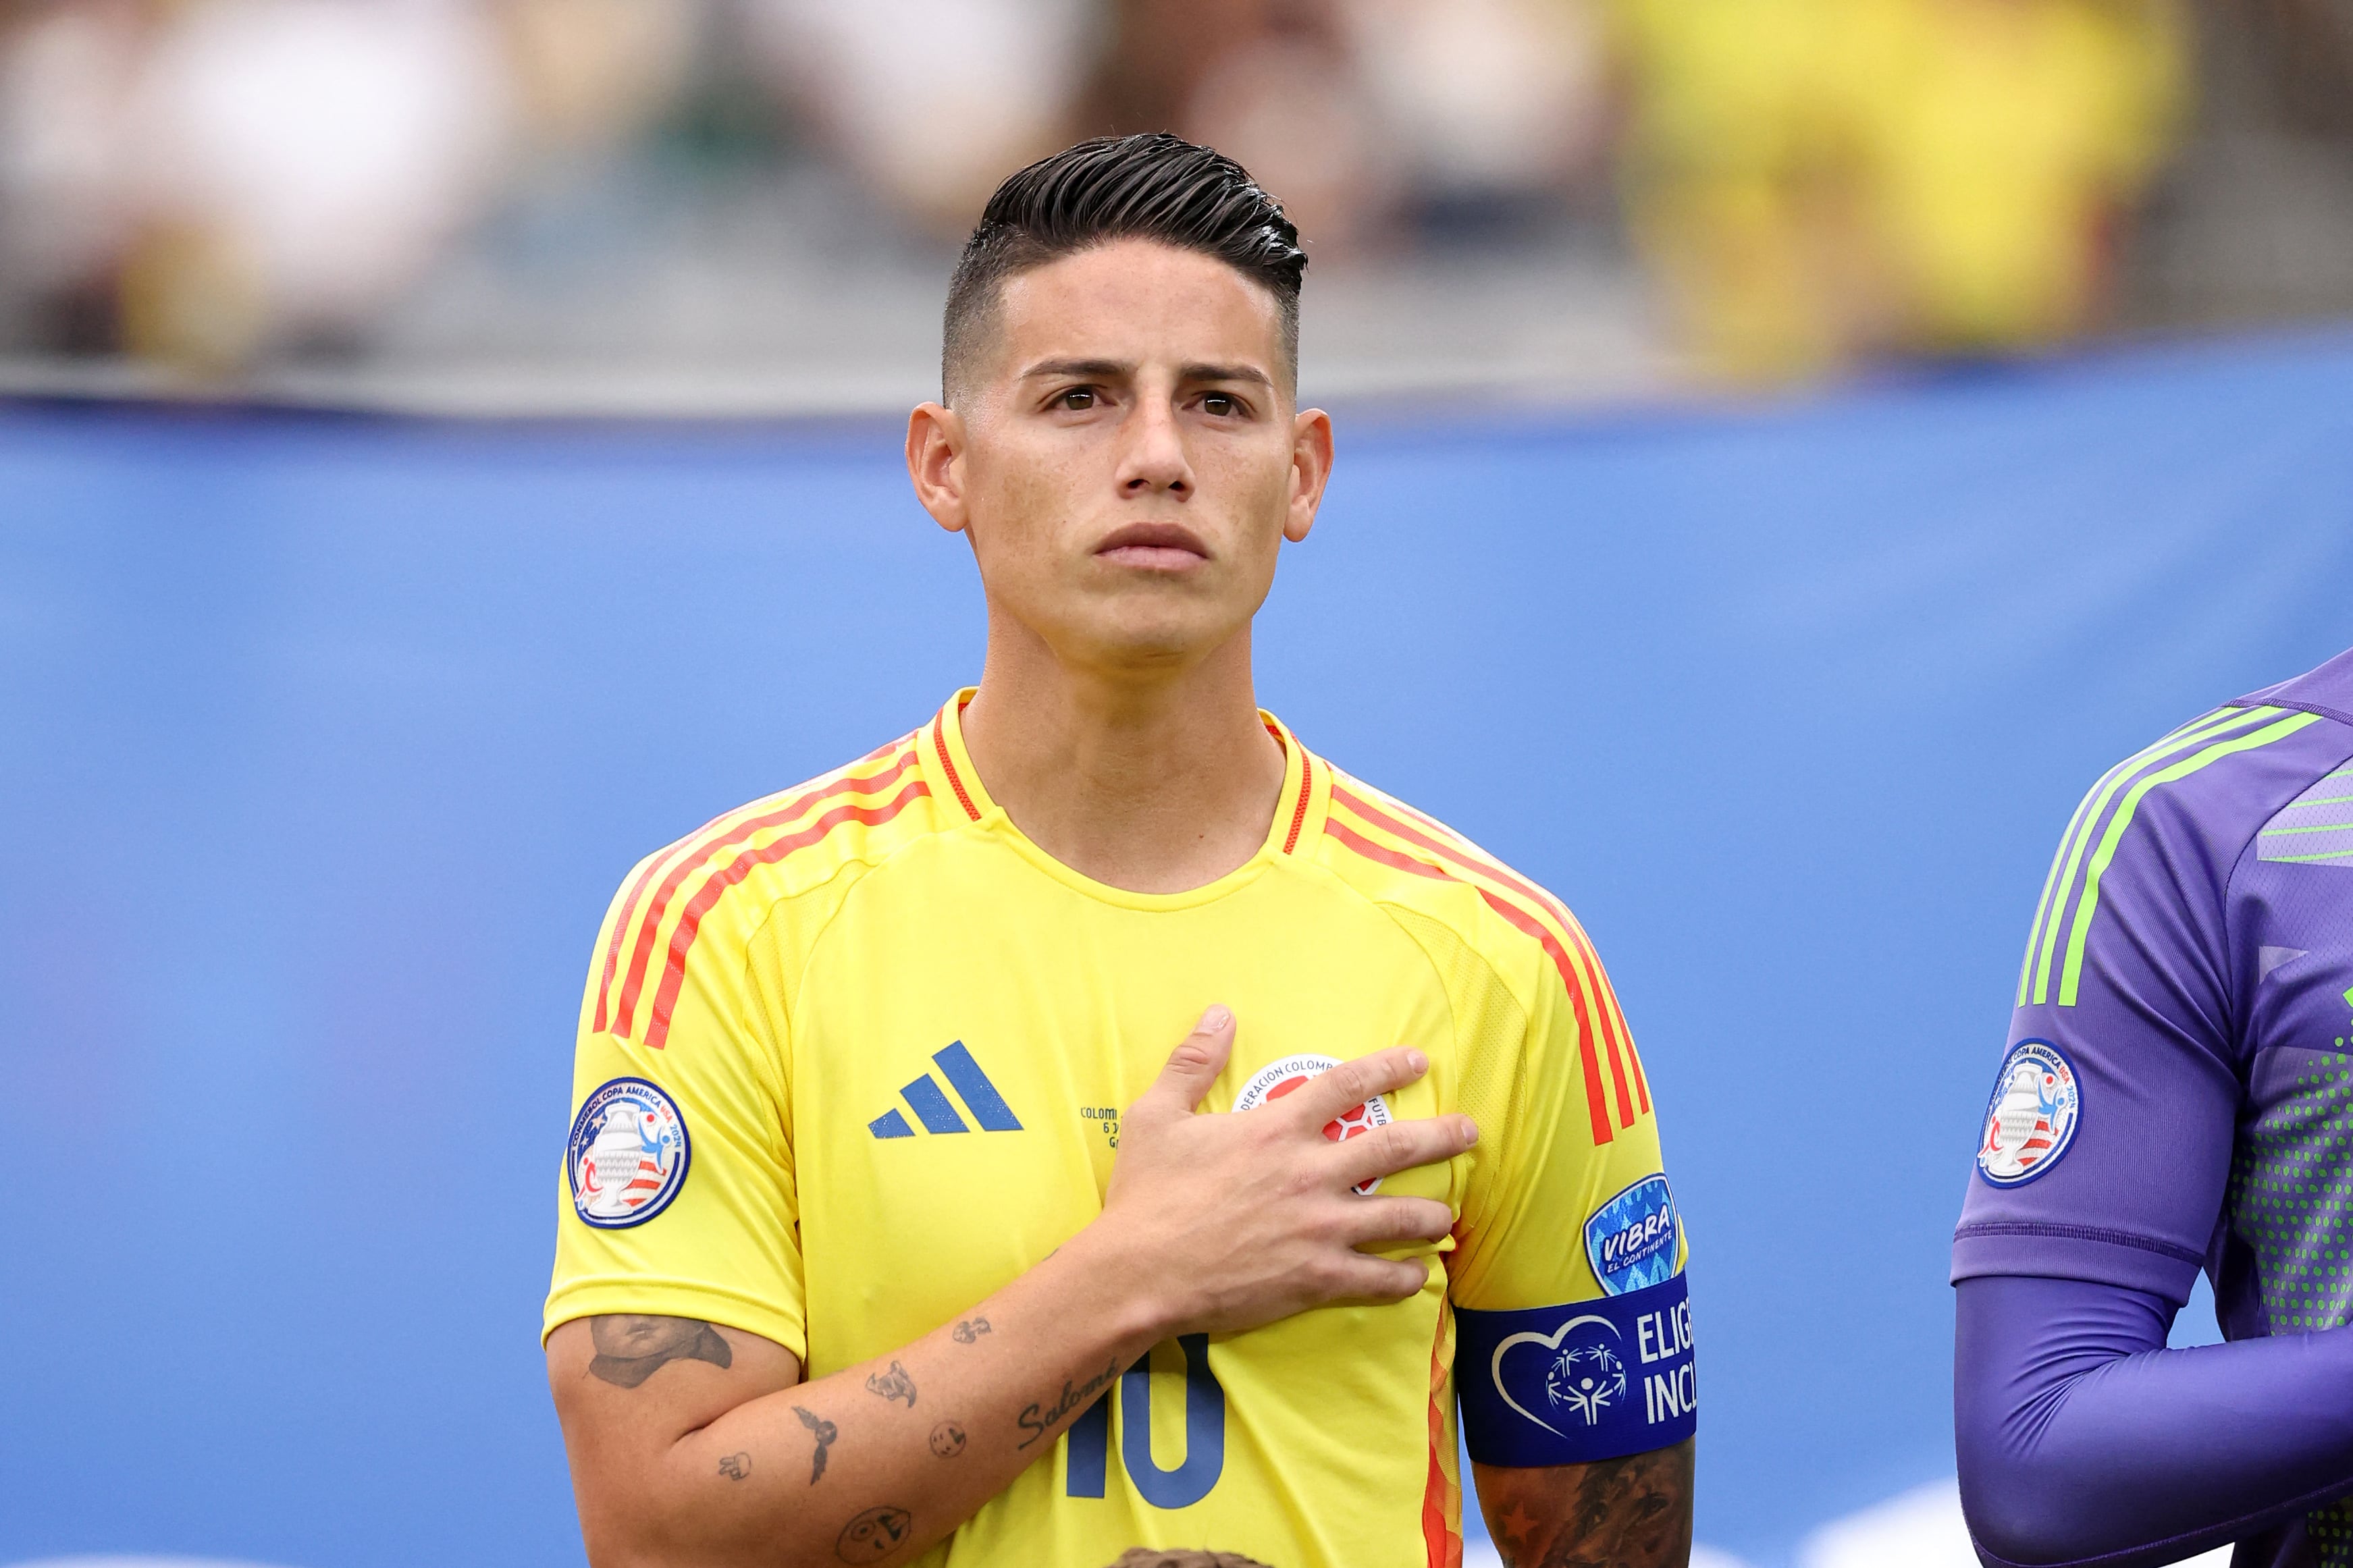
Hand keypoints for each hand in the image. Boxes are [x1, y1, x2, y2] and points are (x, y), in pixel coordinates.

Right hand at [1091, 1005, 1475, 1338]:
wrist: (1139, 1272)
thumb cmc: (1145, 1194)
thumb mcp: (1156, 1115)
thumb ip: (1191, 1061)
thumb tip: (1219, 1013)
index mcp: (1276, 1128)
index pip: (1347, 1085)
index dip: (1387, 1067)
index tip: (1419, 1061)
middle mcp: (1309, 1173)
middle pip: (1394, 1146)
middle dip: (1441, 1136)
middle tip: (1471, 1131)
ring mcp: (1319, 1228)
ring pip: (1401, 1217)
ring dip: (1432, 1213)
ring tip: (1448, 1215)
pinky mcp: (1317, 1278)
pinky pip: (1379, 1279)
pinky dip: (1405, 1278)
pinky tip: (1416, 1275)